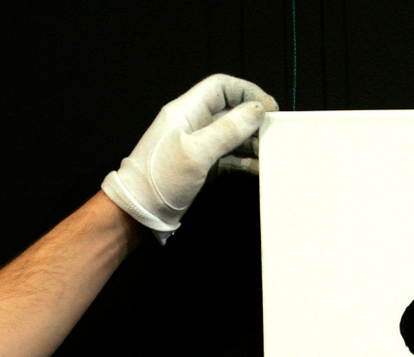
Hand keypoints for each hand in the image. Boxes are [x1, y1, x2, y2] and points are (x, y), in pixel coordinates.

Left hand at [102, 75, 278, 241]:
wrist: (139, 212)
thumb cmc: (160, 179)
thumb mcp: (197, 152)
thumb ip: (228, 129)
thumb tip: (257, 109)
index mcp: (186, 111)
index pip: (221, 87)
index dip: (246, 91)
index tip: (269, 106)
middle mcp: (192, 124)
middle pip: (229, 110)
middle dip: (253, 119)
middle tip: (274, 131)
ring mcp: (197, 146)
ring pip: (232, 135)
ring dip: (251, 142)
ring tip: (270, 152)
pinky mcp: (202, 166)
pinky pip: (229, 157)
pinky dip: (244, 161)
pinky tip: (257, 168)